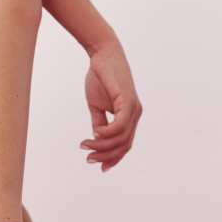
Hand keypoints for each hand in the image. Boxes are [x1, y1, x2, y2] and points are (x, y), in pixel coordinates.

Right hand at [81, 40, 142, 170]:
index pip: (124, 144)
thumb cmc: (100, 78)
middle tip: (88, 158)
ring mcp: (134, 108)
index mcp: (129, 116)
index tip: (97, 166)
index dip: (112, 158)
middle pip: (123, 145)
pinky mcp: (128, 101)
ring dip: (101, 146)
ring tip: (85, 145)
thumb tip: (96, 139)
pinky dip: (107, 134)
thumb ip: (99, 123)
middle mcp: (135, 114)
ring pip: (121, 139)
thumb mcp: (97, 106)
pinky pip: (119, 126)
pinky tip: (95, 134)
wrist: (102, 55)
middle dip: (105, 156)